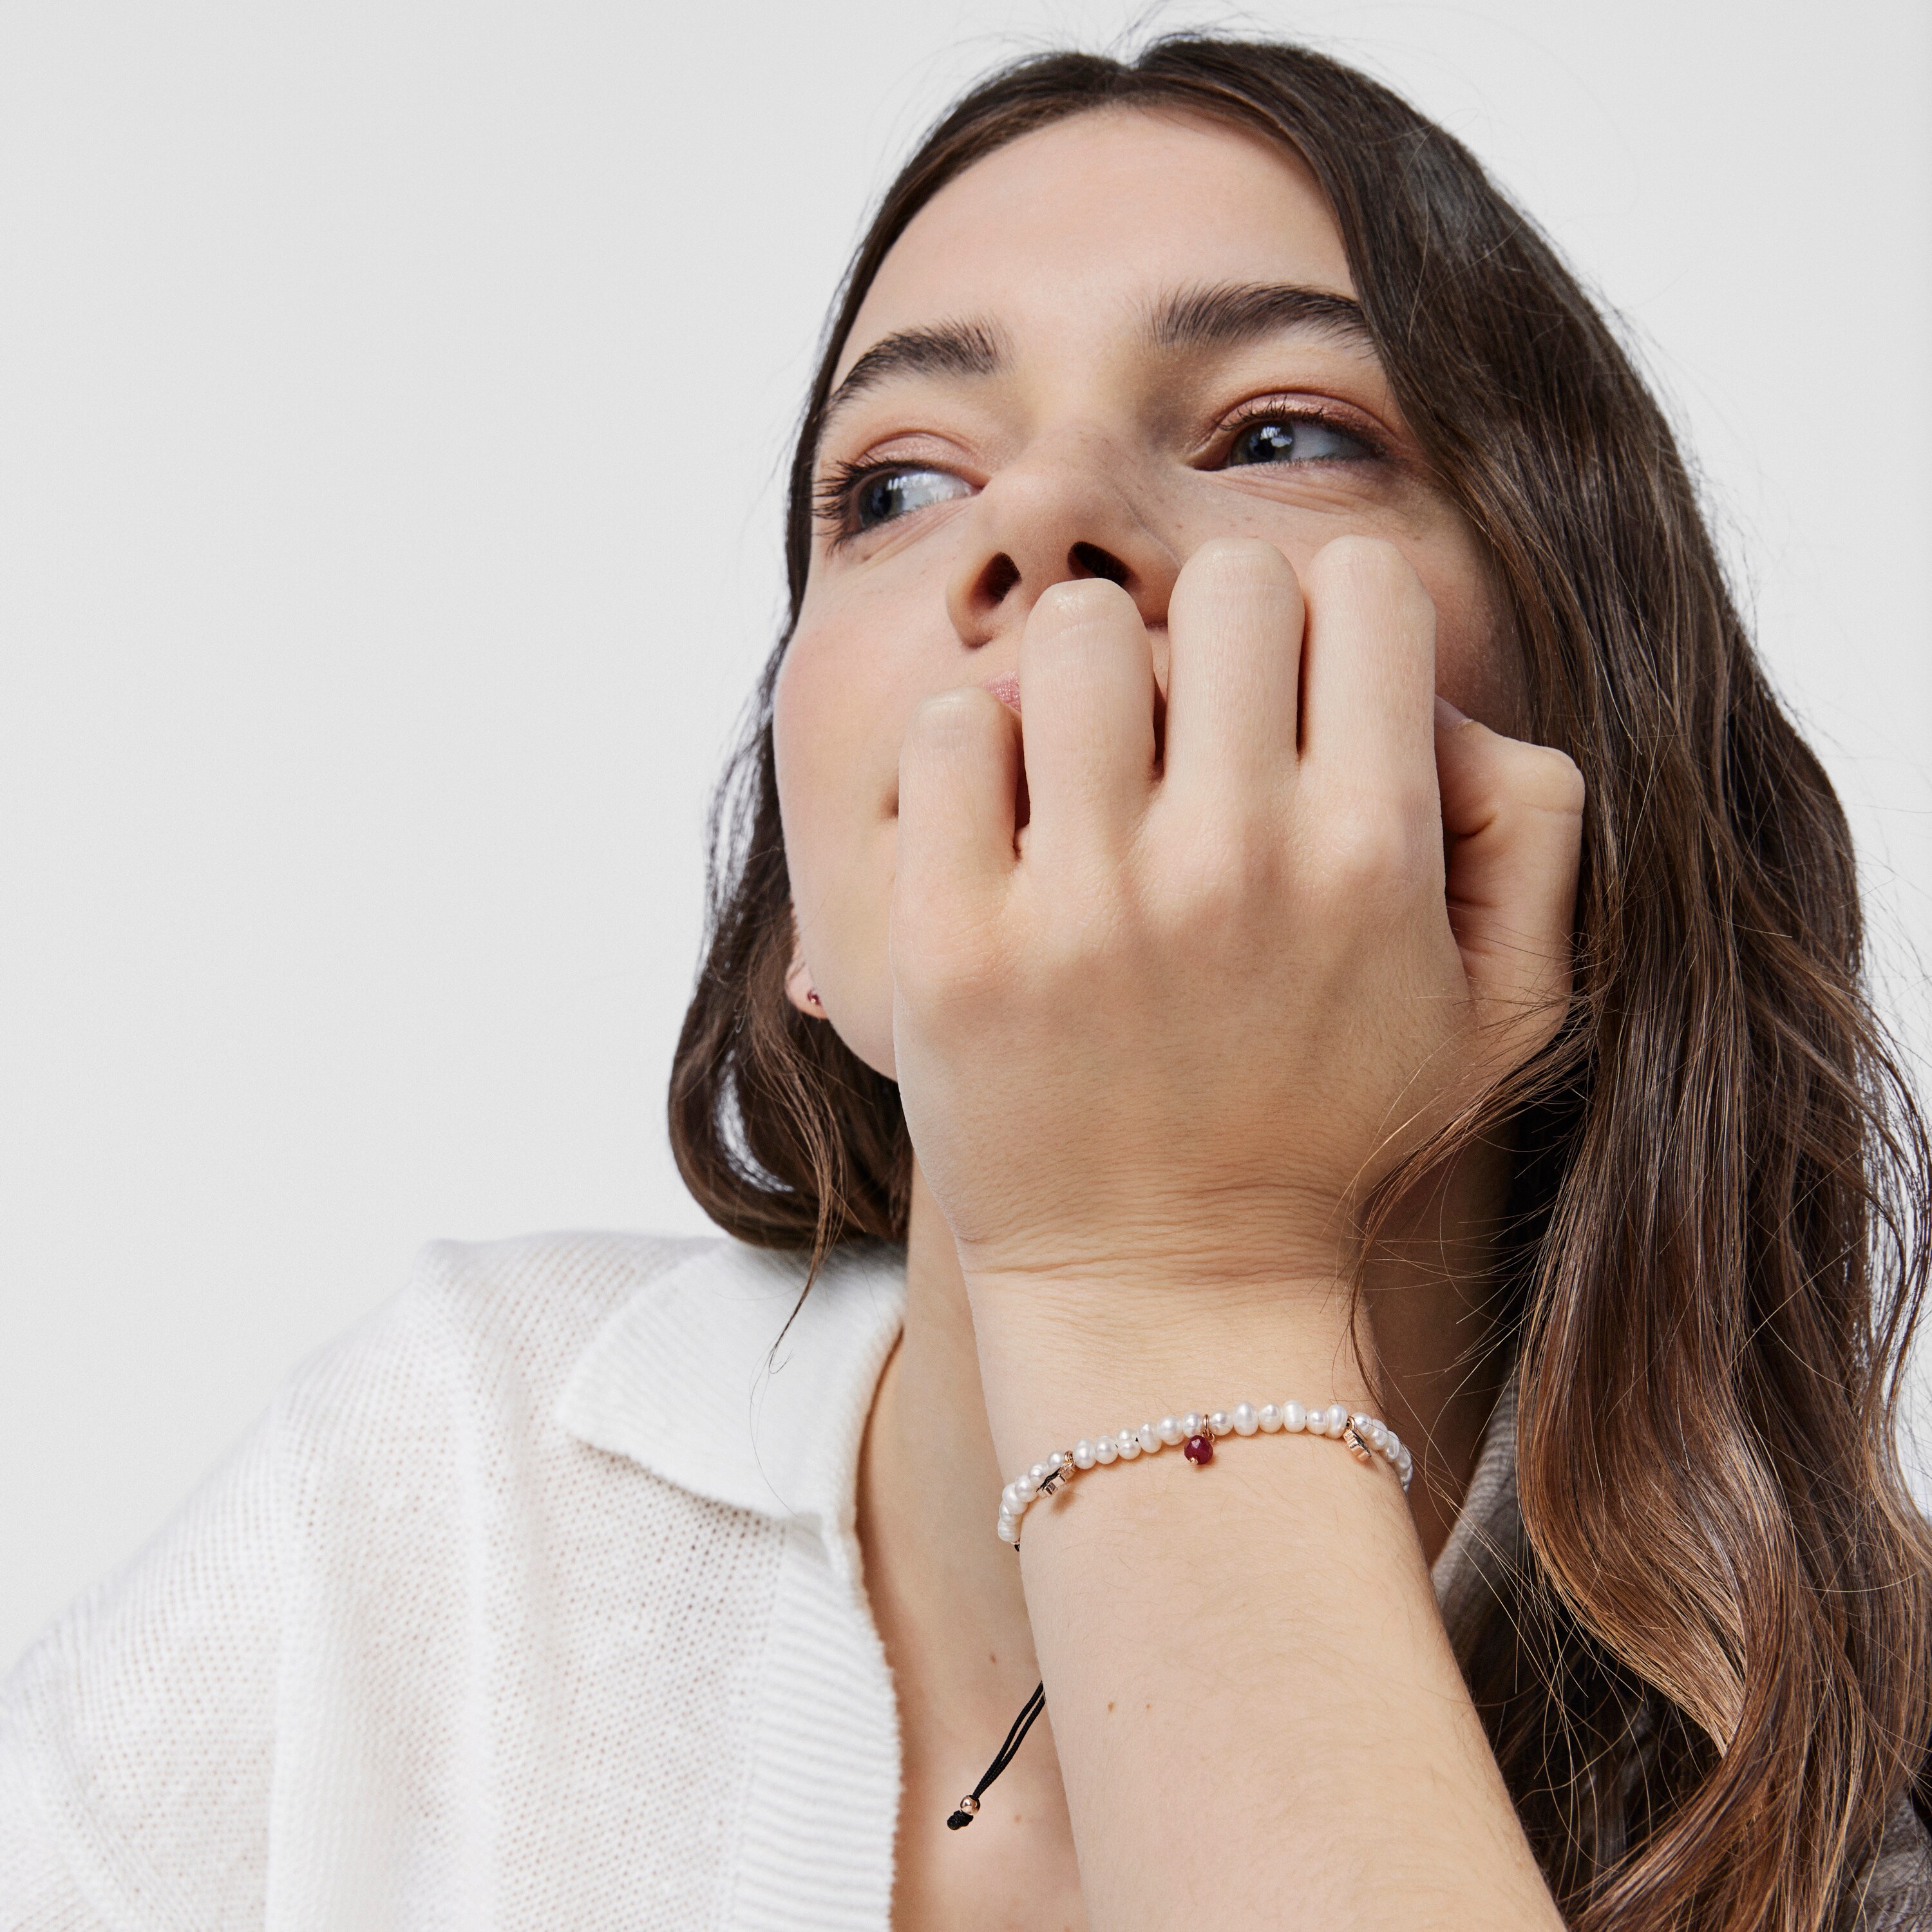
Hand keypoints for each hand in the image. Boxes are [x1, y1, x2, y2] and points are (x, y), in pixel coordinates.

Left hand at [890, 535, 1582, 1309]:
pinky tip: (1007, 828)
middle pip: (1224, 582)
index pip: (1360, 583)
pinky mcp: (957, 946)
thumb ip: (1527, 828)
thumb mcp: (1508, 1010)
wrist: (1168, 1293)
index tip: (1298, 698)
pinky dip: (976, 754)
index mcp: (1373, 854)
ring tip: (1091, 770)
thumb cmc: (1334, 1138)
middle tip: (1191, 729)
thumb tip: (1430, 697)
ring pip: (1077, 632)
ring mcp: (1084, 903)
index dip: (1331, 621)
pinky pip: (951, 733)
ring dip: (1086, 679)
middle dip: (1214, 633)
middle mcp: (1234, 861)